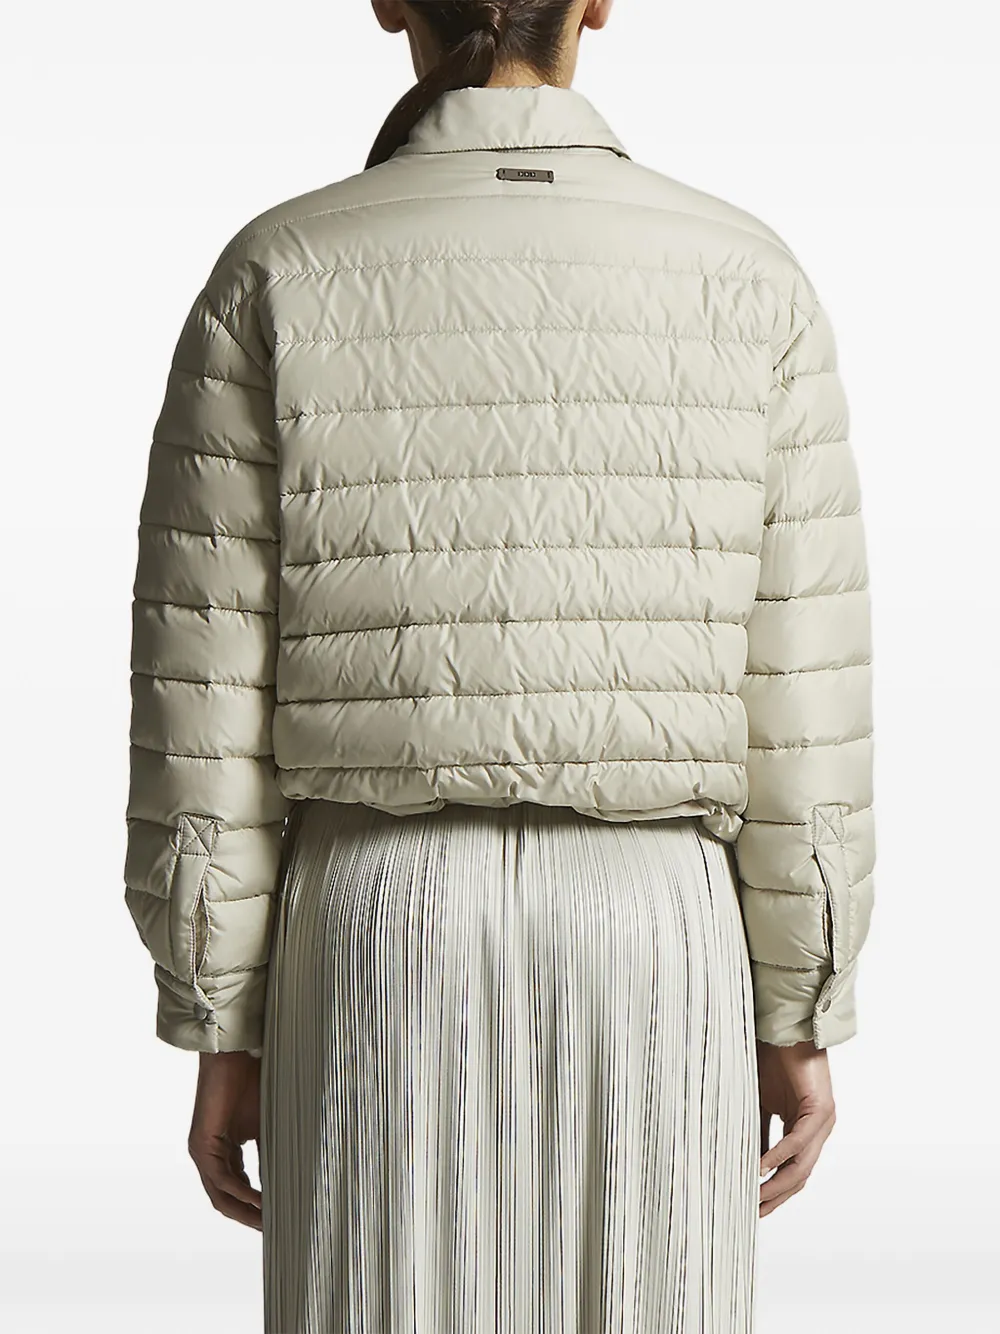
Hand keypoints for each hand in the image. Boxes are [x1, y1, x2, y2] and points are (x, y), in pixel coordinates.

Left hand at [188, 1050, 262, 1230]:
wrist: (234, 1056)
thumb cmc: (250, 1082)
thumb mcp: (265, 1125)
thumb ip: (269, 1152)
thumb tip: (286, 1180)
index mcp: (223, 1152)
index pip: (237, 1189)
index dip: (255, 1208)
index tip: (276, 1218)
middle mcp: (209, 1157)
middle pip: (226, 1200)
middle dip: (249, 1218)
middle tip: (273, 1230)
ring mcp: (202, 1153)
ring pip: (221, 1196)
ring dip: (245, 1212)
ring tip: (268, 1223)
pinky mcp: (201, 1146)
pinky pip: (222, 1179)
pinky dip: (242, 1193)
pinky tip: (261, 1201)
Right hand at [756, 1038, 835, 1216]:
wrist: (785, 1029)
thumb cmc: (772, 1059)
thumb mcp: (758, 1103)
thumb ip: (756, 1132)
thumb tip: (744, 1162)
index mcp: (804, 1128)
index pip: (792, 1171)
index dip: (773, 1191)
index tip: (752, 1206)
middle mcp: (817, 1130)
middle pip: (799, 1176)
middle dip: (775, 1197)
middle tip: (752, 1213)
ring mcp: (822, 1121)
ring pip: (802, 1165)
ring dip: (778, 1185)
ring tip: (755, 1197)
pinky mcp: (820, 1109)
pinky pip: (798, 1141)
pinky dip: (779, 1156)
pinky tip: (761, 1167)